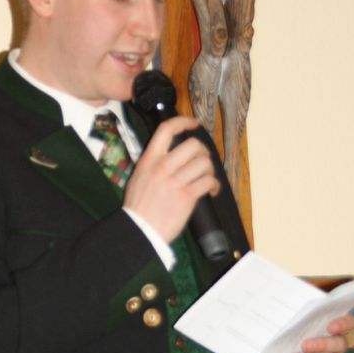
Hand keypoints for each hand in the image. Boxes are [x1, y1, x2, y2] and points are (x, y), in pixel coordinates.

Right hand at [124, 116, 218, 243]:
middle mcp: (163, 167)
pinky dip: (214, 185)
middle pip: (193, 145)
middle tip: (203, 160)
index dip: (183, 122)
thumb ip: (153, 163)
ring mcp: (175, 182)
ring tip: (206, 178)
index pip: (166, 130)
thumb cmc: (138, 206)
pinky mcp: (187, 196)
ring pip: (204, 163)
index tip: (194, 124)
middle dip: (203, 151)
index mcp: (149, 160)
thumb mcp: (138, 177)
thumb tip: (171, 154)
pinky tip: (212, 190)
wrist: (139, 230)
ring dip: (210, 170)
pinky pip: (208, 182)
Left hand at [273, 314, 353, 352]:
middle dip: (322, 344)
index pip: (349, 322)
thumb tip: (292, 319)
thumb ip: (297, 325)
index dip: (344, 323)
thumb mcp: (290, 332)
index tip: (330, 327)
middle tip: (303, 346)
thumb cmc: (288, 344)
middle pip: (340, 343)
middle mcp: (338, 344)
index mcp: (332, 329)